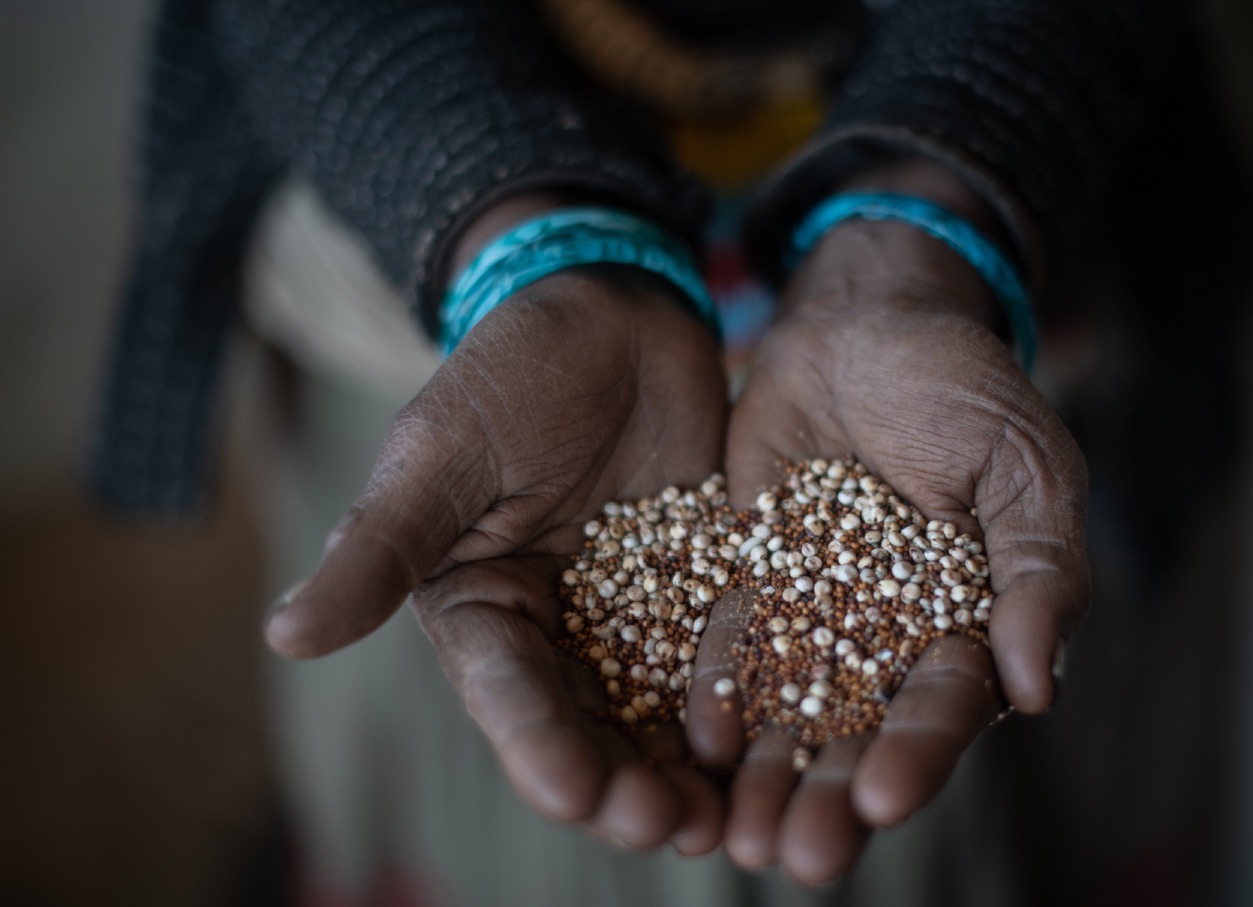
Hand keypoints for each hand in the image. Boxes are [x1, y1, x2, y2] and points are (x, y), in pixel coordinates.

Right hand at [265, 199, 730, 852]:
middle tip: (674, 826)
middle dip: (628, 785)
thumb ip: (379, 546)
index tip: (581, 796)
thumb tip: (284, 637)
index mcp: (483, 609)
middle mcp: (558, 630)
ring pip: (660, 713)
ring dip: (690, 771)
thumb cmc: (511, 367)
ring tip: (730, 818)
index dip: (542, 749)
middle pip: (591, 726)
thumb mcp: (442, 451)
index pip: (508, 694)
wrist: (615, 310)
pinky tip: (780, 743)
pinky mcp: (704, 589)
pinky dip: (745, 706)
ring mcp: (638, 614)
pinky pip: (724, 657)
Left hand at [688, 183, 1089, 883]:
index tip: (884, 797)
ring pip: (789, 709)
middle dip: (829, 796)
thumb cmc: (965, 388)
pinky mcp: (751, 579)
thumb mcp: (1026, 466)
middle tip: (796, 857)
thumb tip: (1040, 689)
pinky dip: (716, 693)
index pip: (944, 704)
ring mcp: (816, 611)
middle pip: (858, 731)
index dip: (918, 753)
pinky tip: (696, 740)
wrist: (868, 322)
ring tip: (736, 838)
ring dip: (766, 776)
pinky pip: (730, 646)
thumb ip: (1040, 570)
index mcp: (966, 621)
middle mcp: (888, 635)